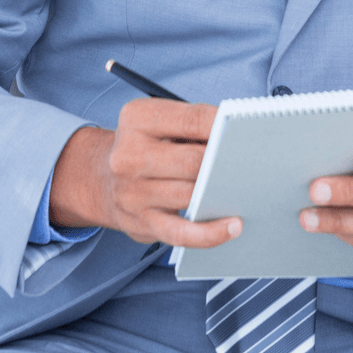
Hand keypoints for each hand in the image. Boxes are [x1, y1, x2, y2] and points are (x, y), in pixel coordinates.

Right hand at [49, 98, 242, 247]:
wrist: (100, 178)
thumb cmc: (145, 145)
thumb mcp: (158, 122)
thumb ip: (193, 124)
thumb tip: (238, 138)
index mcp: (137, 118)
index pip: (191, 119)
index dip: (224, 125)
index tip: (248, 129)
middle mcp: (129, 154)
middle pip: (191, 160)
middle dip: (224, 162)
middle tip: (252, 163)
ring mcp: (133, 192)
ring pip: (189, 195)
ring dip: (221, 194)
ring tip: (249, 189)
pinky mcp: (141, 223)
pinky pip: (181, 233)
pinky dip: (210, 233)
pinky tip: (233, 227)